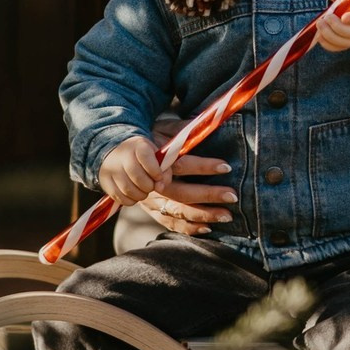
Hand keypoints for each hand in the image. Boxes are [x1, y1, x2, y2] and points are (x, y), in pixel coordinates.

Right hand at [98, 136, 166, 205]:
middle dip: (149, 186)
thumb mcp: (155, 155)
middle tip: (152, 186)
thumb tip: (160, 187)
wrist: (116, 152)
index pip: (145, 158)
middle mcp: (122, 156)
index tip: (159, 177)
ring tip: (144, 191)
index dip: (155, 171)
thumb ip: (164, 170)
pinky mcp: (105, 181)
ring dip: (141, 195)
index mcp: (137, 146)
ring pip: (128, 189)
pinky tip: (134, 195)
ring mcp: (111, 169)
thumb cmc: (142, 156)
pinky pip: (119, 198)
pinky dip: (131, 200)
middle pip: (137, 177)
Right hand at [135, 115, 237, 235]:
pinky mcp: (149, 210)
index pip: (183, 164)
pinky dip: (187, 228)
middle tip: (233, 196)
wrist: (117, 158)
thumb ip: (182, 128)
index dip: (204, 166)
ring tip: (227, 215)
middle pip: (182, 192)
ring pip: (178, 211)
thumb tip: (206, 121)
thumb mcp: (162, 128)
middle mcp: (153, 182)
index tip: (226, 167)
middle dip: (209, 195)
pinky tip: (207, 228)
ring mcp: (150, 199)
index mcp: (157, 160)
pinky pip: (169, 222)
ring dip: (203, 215)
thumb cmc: (146, 140)